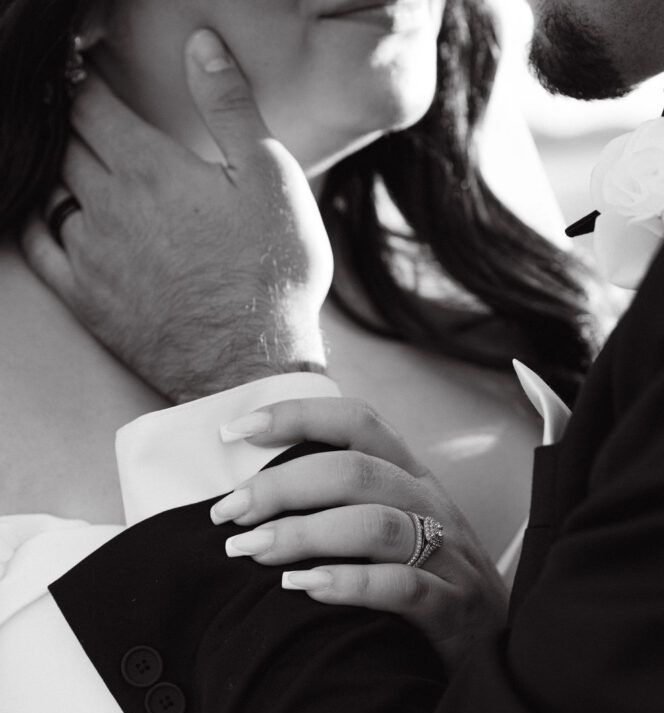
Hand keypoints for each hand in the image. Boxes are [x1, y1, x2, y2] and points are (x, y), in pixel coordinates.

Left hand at [21, 30, 332, 402]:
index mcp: (149, 167)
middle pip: (66, 143)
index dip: (88, 83)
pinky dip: (38, 221)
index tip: (92, 75)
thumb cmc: (272, 272)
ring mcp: (90, 254)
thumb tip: (201, 45)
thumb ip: (230, 106)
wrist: (253, 363)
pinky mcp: (85, 299)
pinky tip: (51, 214)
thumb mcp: (272, 178)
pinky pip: (38, 247)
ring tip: (80, 166)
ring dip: (62, 173)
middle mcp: (107, 204)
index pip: (91, 104)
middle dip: (74, 123)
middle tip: (87, 119)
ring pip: (52, 192)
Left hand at [209, 397, 508, 672]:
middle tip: (230, 514)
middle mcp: (431, 504)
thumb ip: (345, 503)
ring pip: (374, 525)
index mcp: (412, 477)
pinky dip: (348, 584)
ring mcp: (447, 556)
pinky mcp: (453, 608)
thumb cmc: (431, 582)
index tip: (235, 431)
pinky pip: (401, 587)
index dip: (296, 416)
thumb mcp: (399, 527)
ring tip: (251, 551)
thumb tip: (256, 496)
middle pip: (354, 472)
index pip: (357, 423)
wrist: (501, 648)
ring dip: (304, 534)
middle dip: (282, 486)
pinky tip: (305, 588)